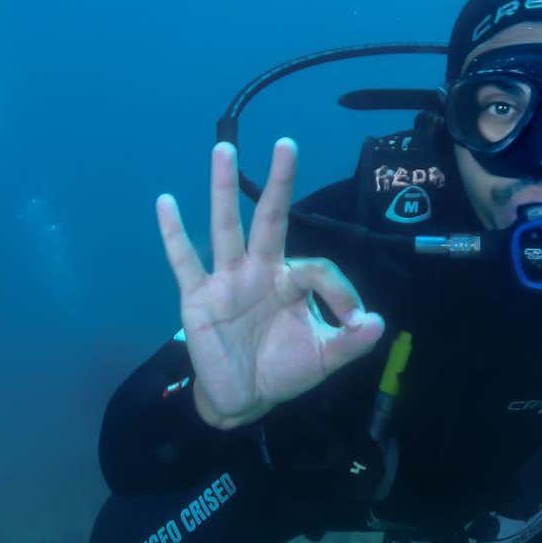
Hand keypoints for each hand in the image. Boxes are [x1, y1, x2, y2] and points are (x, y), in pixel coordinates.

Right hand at [157, 138, 384, 428]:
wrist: (243, 399)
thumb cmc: (282, 369)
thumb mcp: (323, 358)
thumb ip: (351, 342)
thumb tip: (376, 322)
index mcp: (290, 281)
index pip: (317, 269)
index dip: (341, 291)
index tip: (355, 320)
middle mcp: (258, 270)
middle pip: (270, 219)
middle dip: (279, 183)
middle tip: (287, 143)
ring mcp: (227, 279)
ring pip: (227, 228)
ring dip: (223, 189)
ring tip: (224, 148)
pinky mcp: (198, 296)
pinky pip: (185, 260)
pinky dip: (173, 233)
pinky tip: (166, 202)